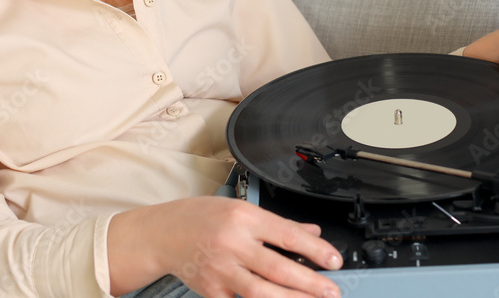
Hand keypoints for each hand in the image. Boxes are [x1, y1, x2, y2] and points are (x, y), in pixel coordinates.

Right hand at [108, 196, 341, 297]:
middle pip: (278, 268)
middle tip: (332, 290)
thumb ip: (277, 224)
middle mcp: (233, 244)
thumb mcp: (241, 208)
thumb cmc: (202, 217)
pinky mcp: (211, 291)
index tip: (335, 261)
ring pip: (262, 292)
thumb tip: (312, 233)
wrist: (163, 233)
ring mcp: (221, 270)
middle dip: (310, 282)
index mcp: (244, 218)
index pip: (287, 234)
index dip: (315, 250)